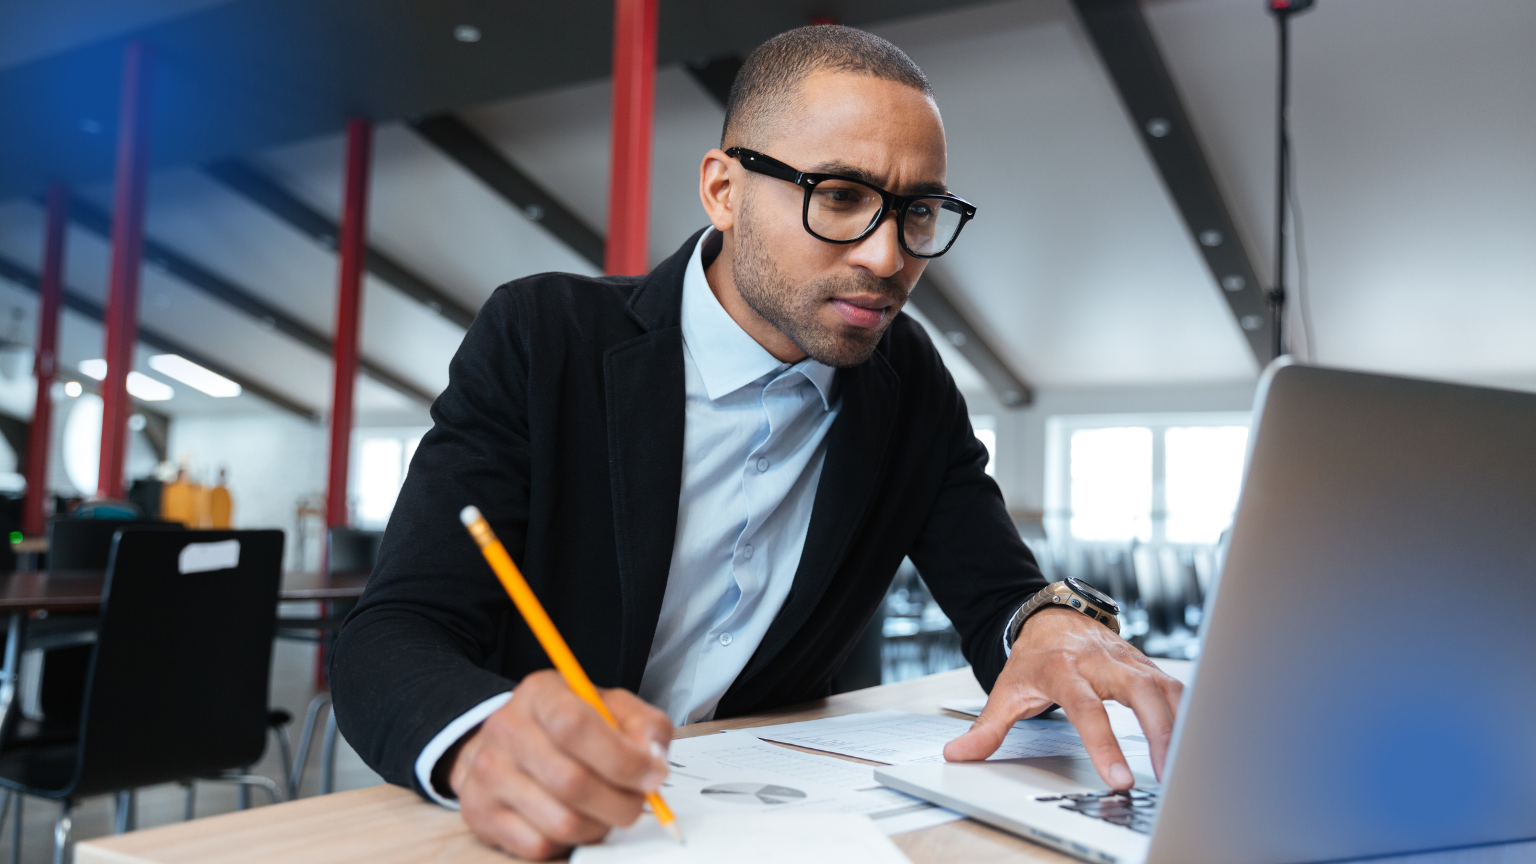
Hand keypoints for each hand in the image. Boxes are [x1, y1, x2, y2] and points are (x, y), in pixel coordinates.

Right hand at [448, 670, 672, 859]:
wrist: (508, 743)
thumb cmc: (568, 727)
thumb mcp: (610, 707)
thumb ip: (644, 725)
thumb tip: (653, 759)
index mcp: (541, 693)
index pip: (575, 725)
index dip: (622, 758)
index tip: (652, 775)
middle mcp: (506, 729)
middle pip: (571, 782)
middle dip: (620, 802)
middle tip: (637, 802)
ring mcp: (488, 773)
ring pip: (560, 822)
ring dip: (599, 825)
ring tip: (606, 810)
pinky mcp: (480, 812)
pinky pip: (539, 845)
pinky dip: (570, 841)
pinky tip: (575, 819)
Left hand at [943, 607, 1182, 790]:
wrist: (1052, 617)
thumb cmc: (1033, 658)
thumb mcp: (1005, 691)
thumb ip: (986, 728)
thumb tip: (956, 755)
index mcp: (1064, 669)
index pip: (1087, 709)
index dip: (1104, 744)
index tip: (1119, 779)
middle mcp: (1100, 661)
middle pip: (1139, 691)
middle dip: (1159, 732)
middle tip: (1167, 773)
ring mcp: (1128, 660)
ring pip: (1165, 687)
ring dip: (1180, 725)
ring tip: (1186, 766)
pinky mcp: (1147, 665)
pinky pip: (1176, 687)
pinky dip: (1190, 712)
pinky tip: (1196, 740)